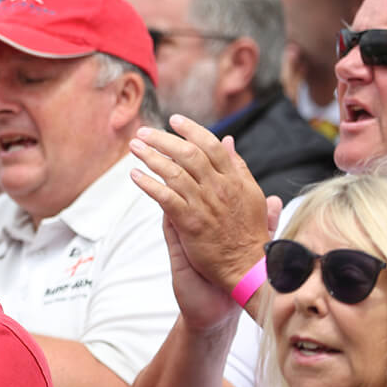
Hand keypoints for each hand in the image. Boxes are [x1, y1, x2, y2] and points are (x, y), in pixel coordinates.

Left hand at [129, 116, 271, 295]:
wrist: (247, 267)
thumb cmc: (248, 231)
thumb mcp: (251, 194)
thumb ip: (237, 166)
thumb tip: (227, 140)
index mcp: (234, 179)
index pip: (211, 145)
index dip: (191, 130)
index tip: (174, 120)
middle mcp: (219, 188)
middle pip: (188, 154)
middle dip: (163, 140)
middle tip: (144, 132)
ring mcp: (204, 204)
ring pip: (173, 173)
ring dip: (151, 157)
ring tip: (134, 148)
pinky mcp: (190, 223)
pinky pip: (165, 197)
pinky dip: (148, 184)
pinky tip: (135, 176)